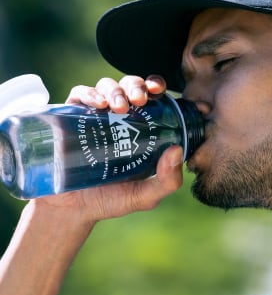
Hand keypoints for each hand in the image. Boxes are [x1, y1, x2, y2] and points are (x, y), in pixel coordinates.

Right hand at [39, 75, 183, 223]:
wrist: (72, 210)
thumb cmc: (113, 199)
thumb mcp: (146, 195)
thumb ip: (167, 181)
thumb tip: (177, 149)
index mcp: (143, 128)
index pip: (154, 98)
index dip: (158, 86)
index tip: (162, 91)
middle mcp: (120, 117)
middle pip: (132, 86)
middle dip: (138, 86)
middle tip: (140, 100)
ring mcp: (96, 115)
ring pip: (108, 85)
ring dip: (116, 89)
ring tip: (119, 107)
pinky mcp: (72, 116)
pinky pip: (80, 93)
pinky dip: (90, 93)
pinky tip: (99, 105)